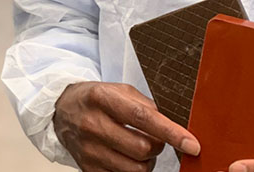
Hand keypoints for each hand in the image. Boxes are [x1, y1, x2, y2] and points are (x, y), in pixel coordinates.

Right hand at [53, 82, 200, 171]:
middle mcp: (93, 124)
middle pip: (143, 148)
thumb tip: (173, 127)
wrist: (62, 110)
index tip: (191, 144)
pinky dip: (132, 169)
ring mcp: (89, 150)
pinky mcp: (88, 168)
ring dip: (147, 161)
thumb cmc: (95, 99)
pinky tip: (125, 156)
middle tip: (154, 138)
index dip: (171, 132)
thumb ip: (144, 105)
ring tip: (139, 147)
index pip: (143, 118)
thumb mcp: (118, 90)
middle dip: (158, 145)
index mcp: (102, 98)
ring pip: (137, 168)